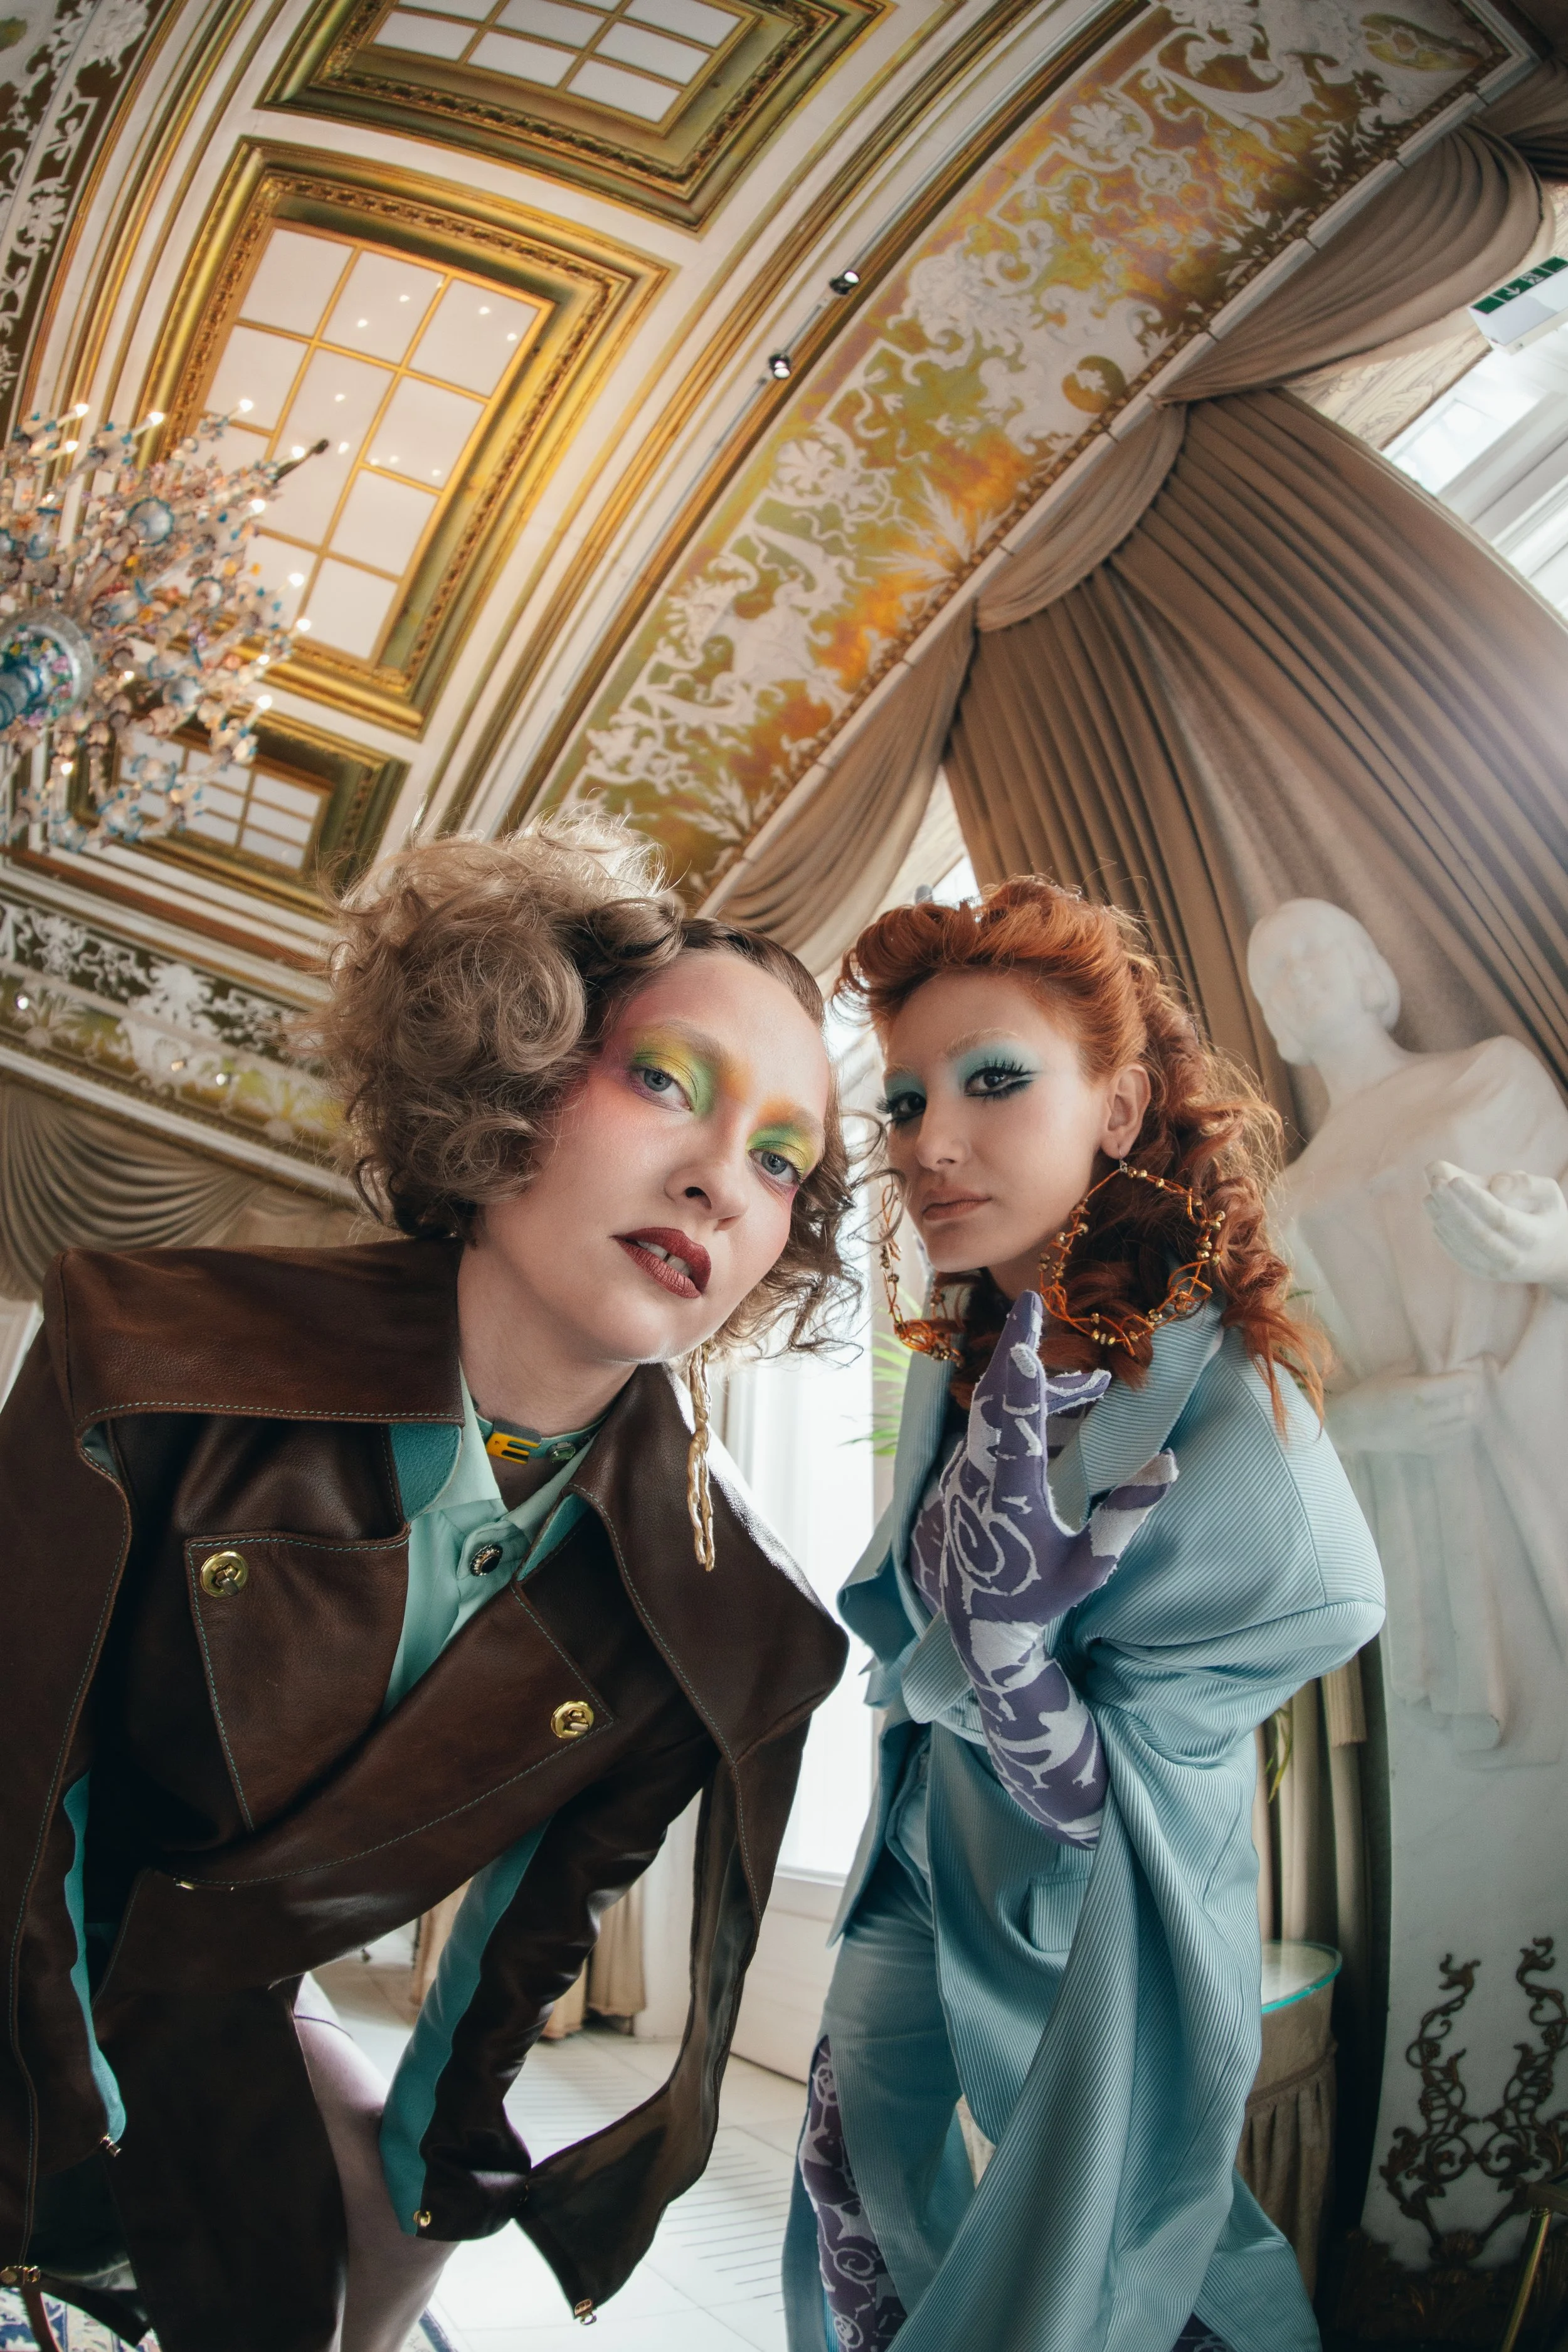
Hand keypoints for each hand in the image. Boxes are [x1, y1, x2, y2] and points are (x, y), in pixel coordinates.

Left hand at [934, 1288, 1172, 1627]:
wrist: (979, 1619)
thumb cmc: (1039, 1596)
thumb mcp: (1090, 1566)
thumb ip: (1124, 1518)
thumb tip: (1166, 1465)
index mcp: (1011, 1499)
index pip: (1014, 1433)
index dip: (1023, 1387)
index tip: (1024, 1342)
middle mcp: (982, 1476)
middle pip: (993, 1398)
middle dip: (1014, 1347)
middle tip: (1034, 1300)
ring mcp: (970, 1470)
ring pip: (998, 1408)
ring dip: (1041, 1383)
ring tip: (1098, 1382)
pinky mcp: (972, 1469)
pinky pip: (998, 1423)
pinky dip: (1031, 1404)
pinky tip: (1075, 1402)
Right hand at [1325, 1362, 1484, 1453]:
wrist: (1349, 1427)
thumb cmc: (1366, 1395)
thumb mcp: (1389, 1372)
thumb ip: (1416, 1364)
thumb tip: (1437, 1358)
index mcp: (1419, 1393)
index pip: (1462, 1384)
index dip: (1470, 1375)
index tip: (1468, 1369)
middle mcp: (1428, 1416)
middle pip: (1467, 1405)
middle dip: (1470, 1393)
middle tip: (1465, 1385)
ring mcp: (1428, 1436)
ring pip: (1465, 1424)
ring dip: (1467, 1411)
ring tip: (1460, 1402)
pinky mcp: (1425, 1449)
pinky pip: (1454, 1440)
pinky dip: (1458, 1429)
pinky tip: (1451, 1420)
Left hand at [1424, 1160, 1567, 1297]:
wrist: (1552, 1256)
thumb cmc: (1547, 1216)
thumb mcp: (1548, 1194)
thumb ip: (1525, 1183)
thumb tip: (1495, 1185)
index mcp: (1534, 1237)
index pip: (1500, 1219)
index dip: (1476, 1200)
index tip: (1456, 1179)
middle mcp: (1515, 1259)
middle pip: (1478, 1234)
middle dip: (1454, 1207)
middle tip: (1436, 1183)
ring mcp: (1496, 1270)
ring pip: (1463, 1246)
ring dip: (1443, 1219)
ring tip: (1432, 1195)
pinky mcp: (1481, 1272)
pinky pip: (1458, 1254)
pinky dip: (1444, 1233)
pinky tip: (1436, 1210)